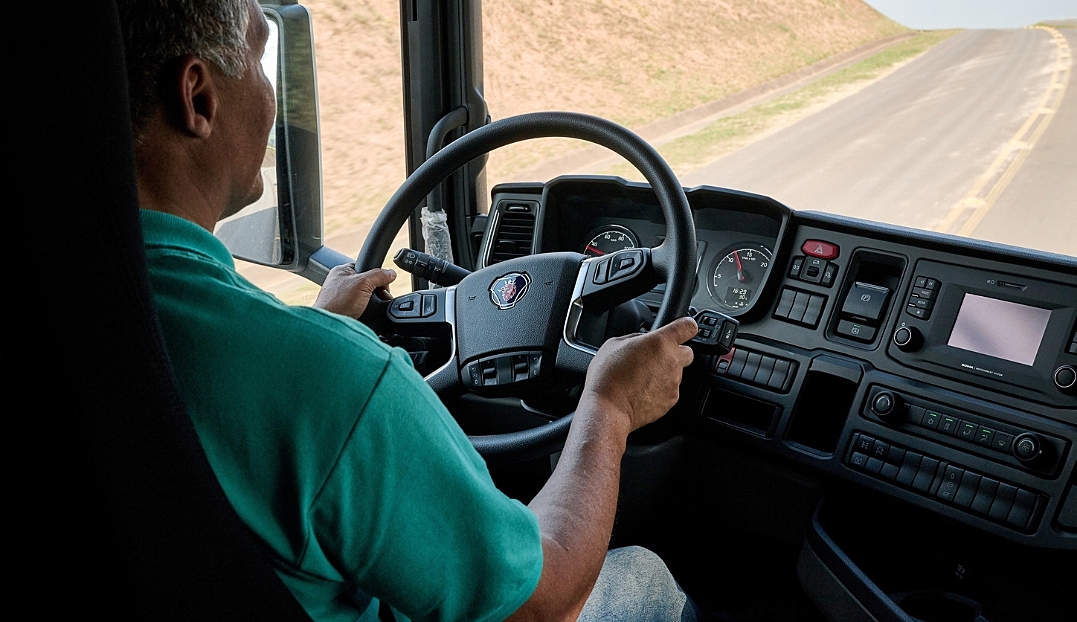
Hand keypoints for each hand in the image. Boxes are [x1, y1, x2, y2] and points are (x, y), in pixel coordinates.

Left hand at [313, 264, 395, 318]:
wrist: (330, 328)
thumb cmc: (338, 303)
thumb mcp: (363, 283)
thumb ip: (378, 275)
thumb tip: (391, 273)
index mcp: (342, 272)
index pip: (366, 268)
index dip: (377, 276)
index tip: (383, 285)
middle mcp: (341, 284)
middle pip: (368, 284)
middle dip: (377, 292)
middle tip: (380, 298)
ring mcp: (343, 298)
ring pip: (366, 297)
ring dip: (373, 303)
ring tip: (372, 307)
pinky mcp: (346, 311)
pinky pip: (363, 308)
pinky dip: (368, 311)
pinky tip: (368, 314)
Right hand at [579, 317, 696, 433]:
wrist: (608, 407)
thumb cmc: (608, 376)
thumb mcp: (615, 343)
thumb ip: (636, 338)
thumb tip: (642, 340)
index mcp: (661, 342)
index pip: (688, 327)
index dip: (686, 327)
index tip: (682, 329)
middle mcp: (672, 361)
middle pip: (687, 352)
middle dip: (674, 353)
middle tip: (655, 358)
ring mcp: (674, 382)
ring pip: (677, 373)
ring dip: (664, 373)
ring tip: (642, 378)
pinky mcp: (671, 400)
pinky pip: (670, 390)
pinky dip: (661, 390)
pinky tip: (643, 390)